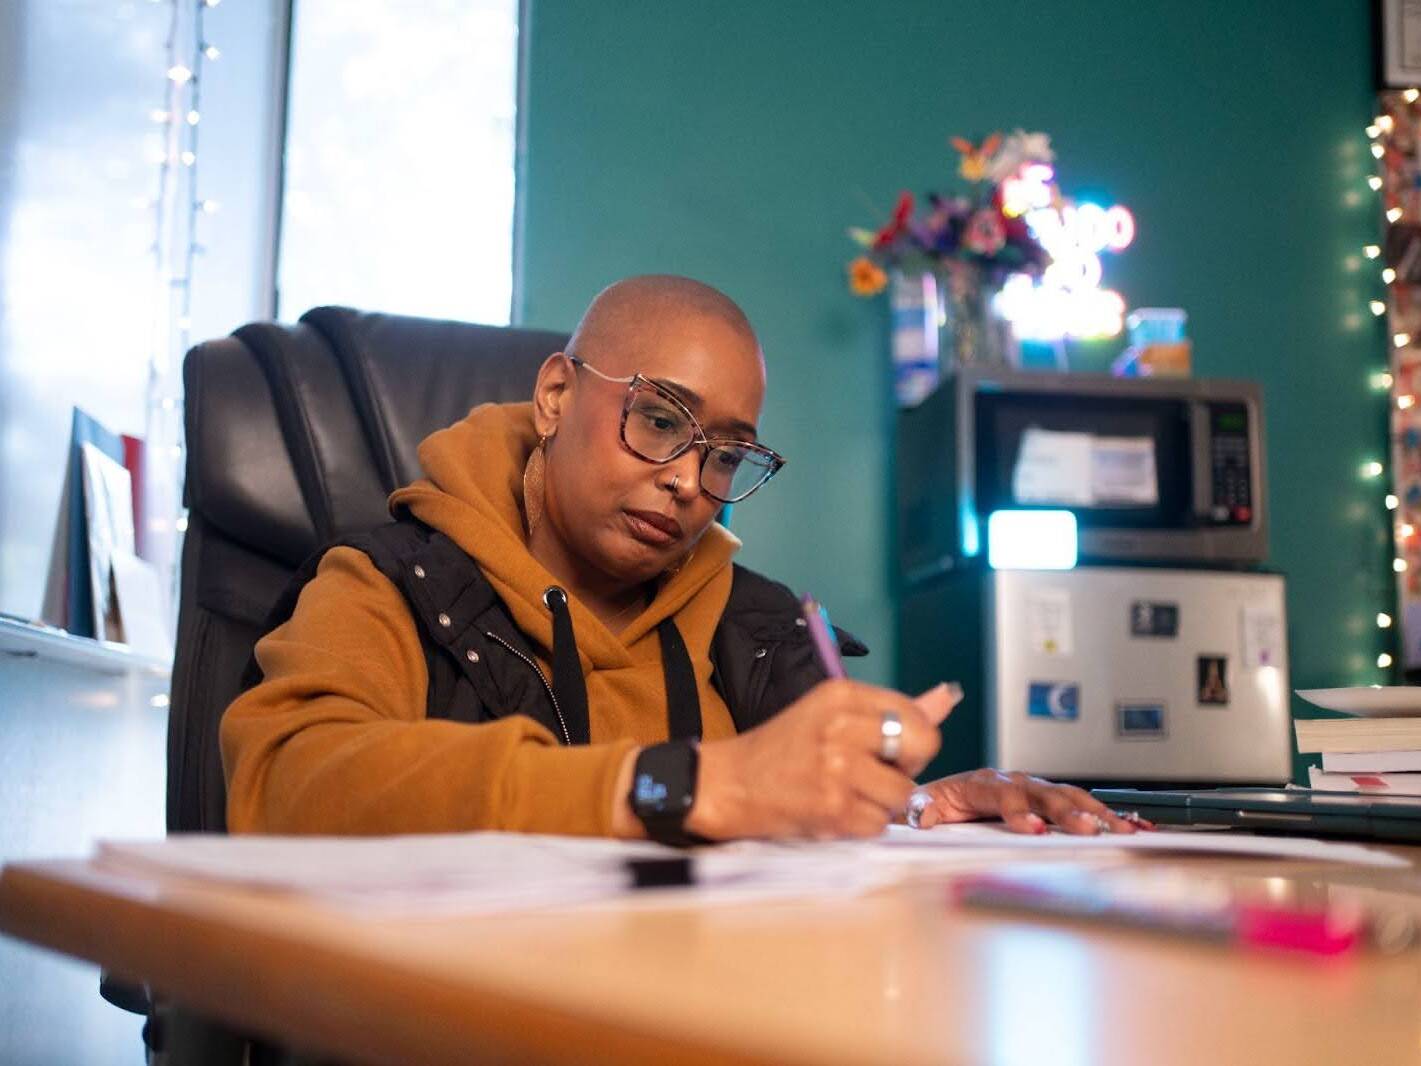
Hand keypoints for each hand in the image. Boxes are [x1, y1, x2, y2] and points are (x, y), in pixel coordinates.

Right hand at [687, 681, 957, 840]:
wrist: (728, 784)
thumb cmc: (784, 749)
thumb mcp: (833, 713)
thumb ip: (892, 710)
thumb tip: (946, 698)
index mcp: (842, 694)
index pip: (916, 717)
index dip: (912, 741)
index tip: (886, 751)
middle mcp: (841, 725)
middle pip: (921, 749)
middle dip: (905, 770)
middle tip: (874, 775)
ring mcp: (837, 767)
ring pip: (903, 794)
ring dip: (881, 803)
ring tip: (848, 795)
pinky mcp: (831, 807)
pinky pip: (878, 824)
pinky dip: (860, 826)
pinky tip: (833, 812)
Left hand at [908, 769, 1154, 834]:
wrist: (937, 795)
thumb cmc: (933, 802)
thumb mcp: (920, 806)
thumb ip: (923, 810)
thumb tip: (925, 816)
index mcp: (980, 782)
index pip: (1002, 794)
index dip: (1018, 811)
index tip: (1032, 829)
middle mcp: (1010, 781)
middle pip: (1042, 794)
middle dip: (1066, 812)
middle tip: (1087, 830)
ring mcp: (1030, 789)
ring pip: (1066, 796)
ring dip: (1093, 812)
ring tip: (1118, 828)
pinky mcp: (1044, 800)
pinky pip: (1076, 803)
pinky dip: (1102, 813)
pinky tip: (1128, 824)